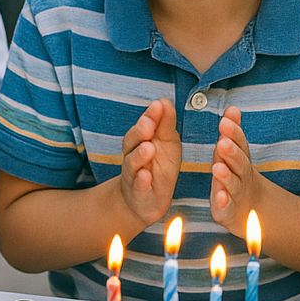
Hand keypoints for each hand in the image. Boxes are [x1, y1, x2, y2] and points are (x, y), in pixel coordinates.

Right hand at [119, 99, 180, 227]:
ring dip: (139, 155)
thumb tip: (164, 100)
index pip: (143, 125)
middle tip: (149, 124)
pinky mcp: (138, 192)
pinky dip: (141, 181)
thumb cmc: (157, 166)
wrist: (145, 200)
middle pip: (132, 141)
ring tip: (148, 148)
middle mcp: (133, 155)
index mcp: (141, 140)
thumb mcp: (167, 143)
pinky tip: (145, 176)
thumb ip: (164, 124)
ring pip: (133, 163)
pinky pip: (138, 186)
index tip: (158, 105)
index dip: (150, 116)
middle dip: (140, 131)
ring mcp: (134, 174)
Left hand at [210, 107, 261, 234]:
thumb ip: (233, 132)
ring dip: (226, 175)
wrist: (249, 207)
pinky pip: (227, 206)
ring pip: (233, 183)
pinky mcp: (229, 209)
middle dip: (232, 152)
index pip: (240, 143)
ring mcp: (236, 192)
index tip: (225, 121)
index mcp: (241, 157)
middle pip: (239, 162)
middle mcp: (241, 174)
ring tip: (217, 167)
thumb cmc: (236, 173)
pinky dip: (225, 201)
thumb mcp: (235, 151)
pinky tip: (221, 197)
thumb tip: (233, 107)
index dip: (234, 133)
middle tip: (223, 142)